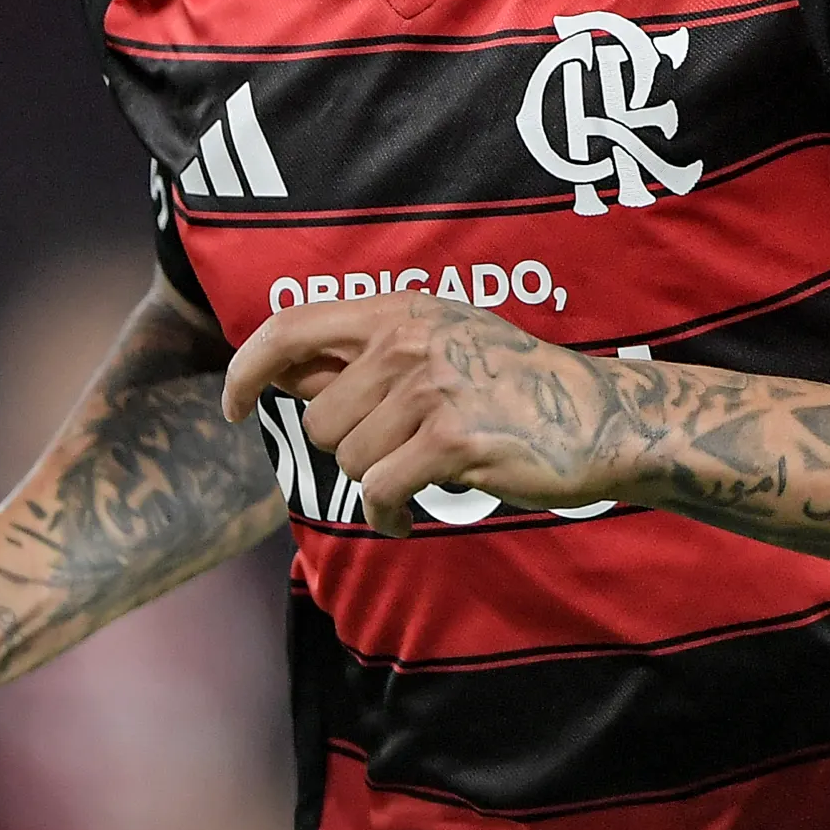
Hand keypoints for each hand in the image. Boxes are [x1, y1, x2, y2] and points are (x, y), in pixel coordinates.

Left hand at [221, 292, 622, 534]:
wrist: (597, 417)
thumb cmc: (512, 387)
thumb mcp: (440, 343)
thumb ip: (364, 356)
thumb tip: (279, 373)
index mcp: (400, 309)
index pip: (291, 328)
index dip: (246, 369)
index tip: (232, 405)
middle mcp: (409, 339)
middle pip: (320, 418)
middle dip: (350, 450)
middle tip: (400, 452)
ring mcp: (432, 386)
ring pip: (350, 460)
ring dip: (379, 482)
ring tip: (421, 474)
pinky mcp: (452, 439)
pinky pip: (380, 493)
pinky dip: (387, 518)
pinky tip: (407, 520)